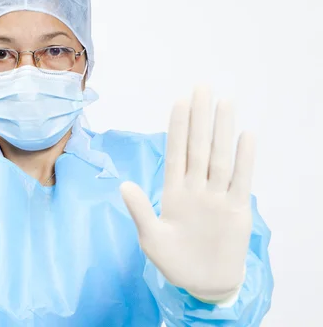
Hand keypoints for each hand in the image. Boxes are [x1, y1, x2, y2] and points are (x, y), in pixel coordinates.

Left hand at [120, 87, 253, 301]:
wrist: (203, 283)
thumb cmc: (174, 262)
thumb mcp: (151, 238)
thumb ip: (141, 211)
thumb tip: (124, 185)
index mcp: (173, 192)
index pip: (175, 152)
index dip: (177, 126)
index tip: (180, 100)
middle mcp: (196, 188)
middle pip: (198, 146)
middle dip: (200, 117)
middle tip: (203, 86)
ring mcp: (217, 196)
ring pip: (220, 156)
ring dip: (222, 129)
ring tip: (225, 101)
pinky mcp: (236, 210)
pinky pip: (241, 180)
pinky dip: (244, 158)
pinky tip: (246, 136)